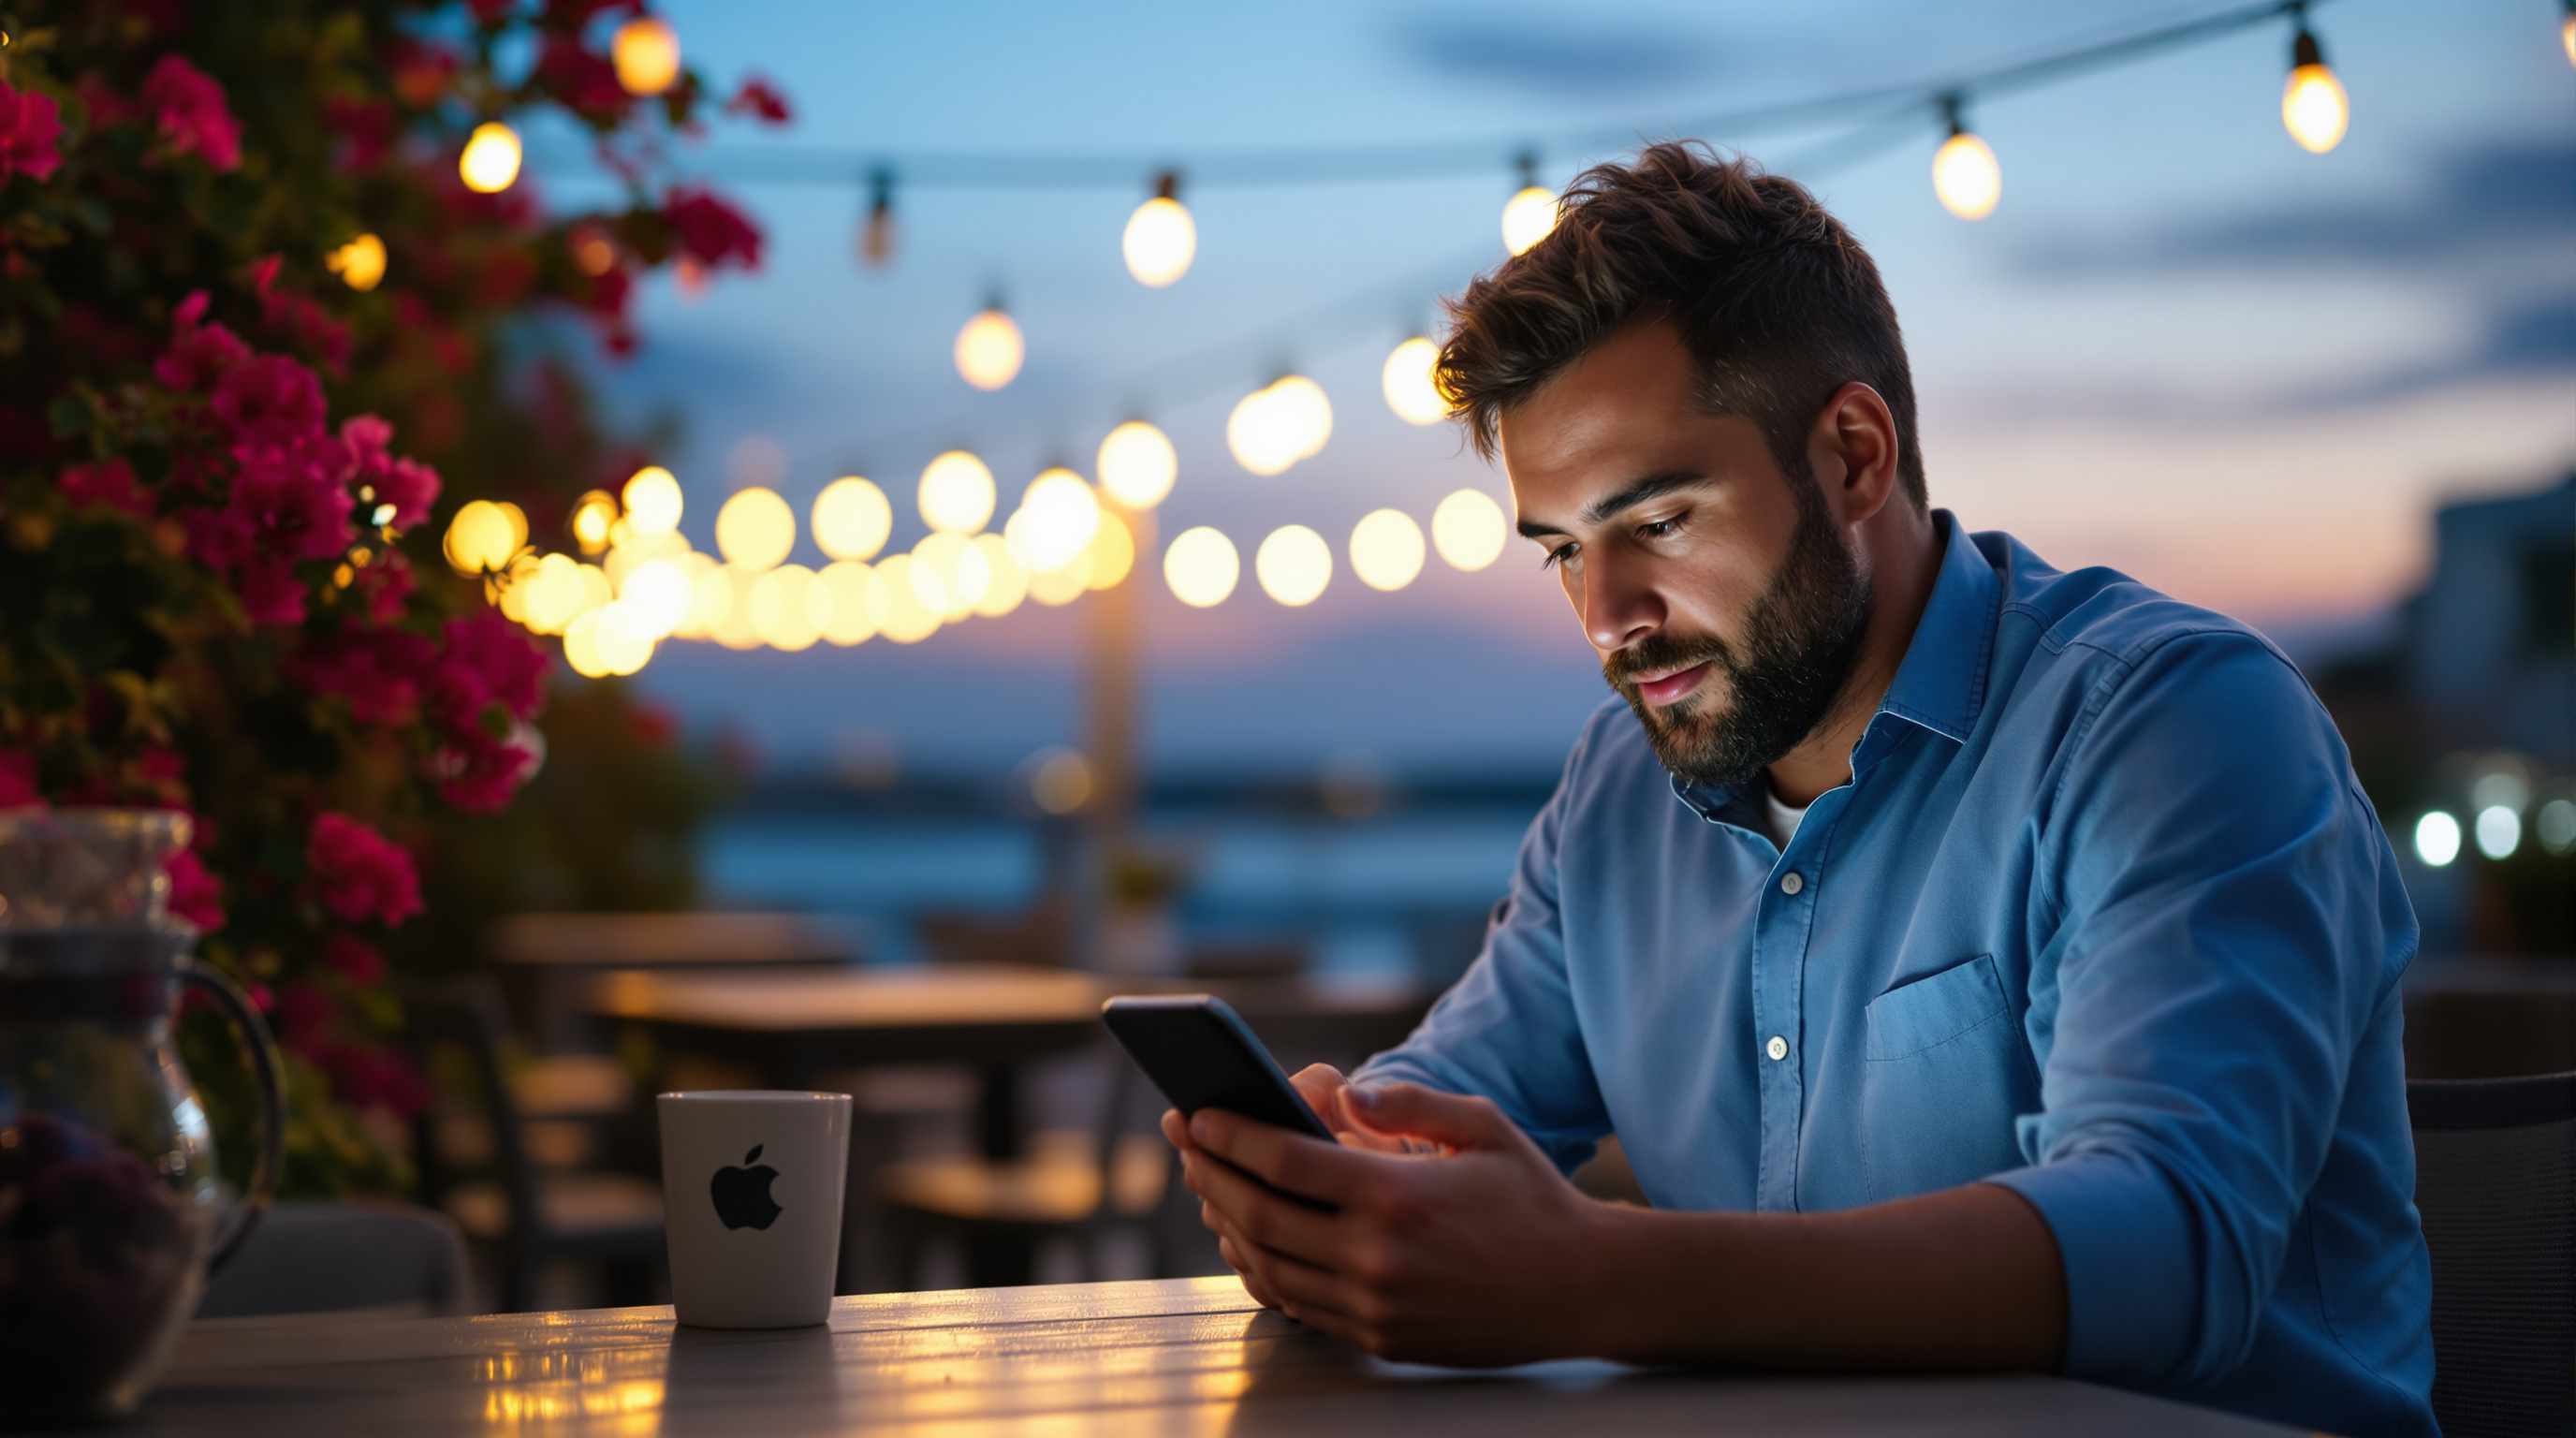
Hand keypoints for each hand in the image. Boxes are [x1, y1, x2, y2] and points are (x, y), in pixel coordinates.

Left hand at [1171, 1081, 1622, 1365]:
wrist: (1582, 1289)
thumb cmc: (1532, 1200)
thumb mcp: (1482, 1126)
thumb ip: (1409, 1101)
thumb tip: (1345, 1093)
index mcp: (1398, 1196)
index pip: (1284, 1162)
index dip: (1231, 1135)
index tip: (1198, 1114)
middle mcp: (1377, 1257)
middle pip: (1259, 1214)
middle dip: (1209, 1173)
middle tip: (1183, 1142)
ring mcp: (1375, 1306)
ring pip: (1268, 1266)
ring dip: (1225, 1224)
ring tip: (1208, 1187)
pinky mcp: (1380, 1338)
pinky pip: (1298, 1305)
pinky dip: (1262, 1271)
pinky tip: (1250, 1241)